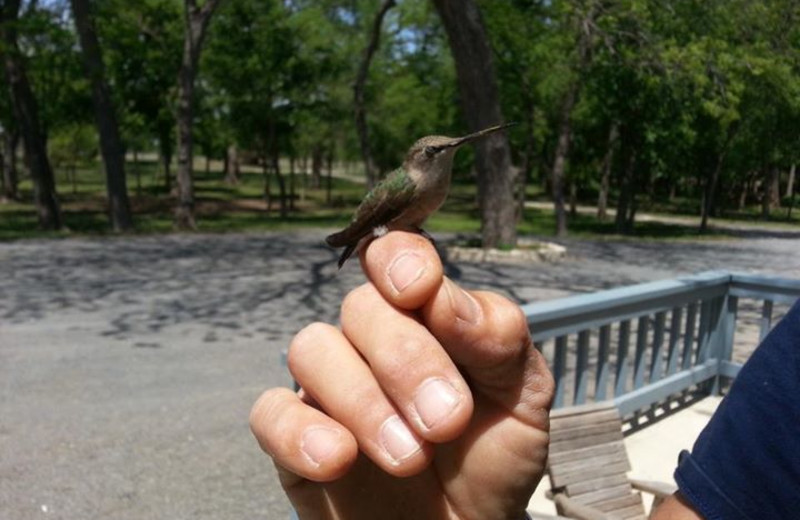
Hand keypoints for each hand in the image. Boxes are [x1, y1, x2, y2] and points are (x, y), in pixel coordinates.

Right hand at [250, 231, 554, 518]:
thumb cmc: (491, 456)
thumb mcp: (522, 396)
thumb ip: (498, 339)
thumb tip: (443, 296)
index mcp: (427, 316)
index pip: (398, 258)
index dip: (400, 259)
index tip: (418, 289)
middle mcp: (372, 339)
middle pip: (362, 308)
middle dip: (407, 362)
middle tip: (447, 422)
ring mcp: (331, 385)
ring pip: (312, 349)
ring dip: (363, 402)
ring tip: (410, 460)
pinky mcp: (295, 435)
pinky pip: (271, 412)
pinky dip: (300, 432)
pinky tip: (338, 461)